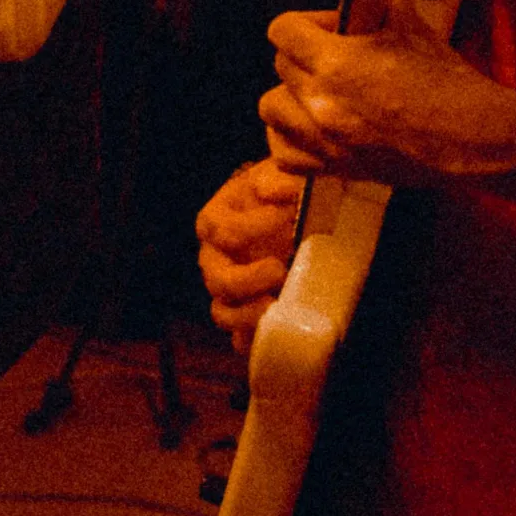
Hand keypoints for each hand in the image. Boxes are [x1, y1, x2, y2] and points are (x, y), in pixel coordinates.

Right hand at [195, 158, 301, 351]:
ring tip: (276, 305)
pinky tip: (275, 333)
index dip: (249, 225)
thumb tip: (270, 191)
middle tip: (279, 269)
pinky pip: (241, 339)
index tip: (285, 216)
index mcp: (216, 222)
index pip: (218, 229)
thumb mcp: (280, 175)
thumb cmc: (283, 193)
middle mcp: (215, 260)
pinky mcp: (249, 315)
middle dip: (247, 279)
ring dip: (247, 315)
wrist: (299, 215)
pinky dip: (253, 340)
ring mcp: (231, 292)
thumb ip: (278, 177)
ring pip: (223, 313)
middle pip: (216, 279)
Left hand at [259, 1, 515, 189]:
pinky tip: (311, 129)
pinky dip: (290, 140)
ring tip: (320, 93)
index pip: (283, 30)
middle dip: (304, 54)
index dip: (305, 23)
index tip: (331, 27)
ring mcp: (325, 140)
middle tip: (337, 57)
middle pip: (280, 66)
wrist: (475, 139)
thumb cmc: (449, 84)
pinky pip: (284, 155)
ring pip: (271, 108)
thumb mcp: (414, 27)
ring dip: (290, 96)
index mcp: (337, 62)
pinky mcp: (336, 168)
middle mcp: (321, 102)